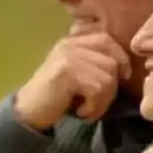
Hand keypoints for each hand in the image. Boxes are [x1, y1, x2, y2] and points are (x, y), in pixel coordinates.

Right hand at [13, 31, 130, 129]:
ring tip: (87, 109)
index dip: (120, 58)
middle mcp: (70, 44)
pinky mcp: (67, 72)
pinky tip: (81, 112)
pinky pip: (98, 89)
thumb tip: (124, 67)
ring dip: (103, 100)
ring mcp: (68, 56)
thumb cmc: (55, 97)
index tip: (122, 77)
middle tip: (97, 102)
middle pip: (112, 60)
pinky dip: (94, 107)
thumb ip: (93, 63)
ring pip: (108, 77)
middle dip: (112, 86)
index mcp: (72, 41)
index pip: (106, 39)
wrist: (27, 112)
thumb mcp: (76, 74)